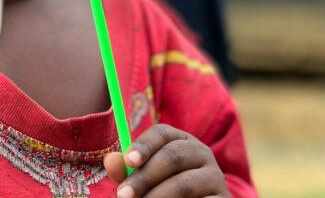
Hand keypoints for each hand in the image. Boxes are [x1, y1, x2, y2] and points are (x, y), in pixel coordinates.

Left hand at [103, 124, 229, 197]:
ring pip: (184, 184)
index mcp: (180, 140)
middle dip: (144, 177)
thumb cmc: (164, 189)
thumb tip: (110, 161)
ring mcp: (214, 176)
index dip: (144, 145)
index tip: (129, 161)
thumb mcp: (146, 178)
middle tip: (123, 195)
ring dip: (158, 196)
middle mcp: (200, 152)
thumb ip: (128, 171)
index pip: (162, 133)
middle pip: (172, 157)